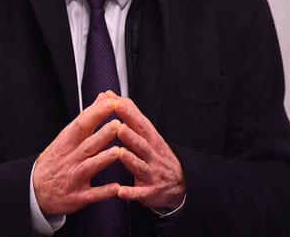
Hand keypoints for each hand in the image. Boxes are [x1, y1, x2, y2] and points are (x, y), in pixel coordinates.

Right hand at [32, 93, 130, 215]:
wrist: (35, 191)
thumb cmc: (57, 159)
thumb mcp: (67, 137)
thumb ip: (88, 118)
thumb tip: (104, 97)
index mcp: (67, 142)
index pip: (81, 124)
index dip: (96, 113)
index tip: (111, 102)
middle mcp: (70, 159)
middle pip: (87, 145)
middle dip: (102, 135)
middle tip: (118, 124)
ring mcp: (73, 178)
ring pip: (89, 167)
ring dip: (102, 160)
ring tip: (117, 152)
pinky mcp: (77, 197)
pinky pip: (91, 195)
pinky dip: (103, 192)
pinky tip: (117, 188)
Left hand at [108, 91, 186, 209]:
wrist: (179, 183)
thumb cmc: (156, 155)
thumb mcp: (147, 134)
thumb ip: (128, 115)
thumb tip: (110, 95)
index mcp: (150, 139)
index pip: (139, 122)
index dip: (127, 112)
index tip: (115, 102)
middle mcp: (152, 154)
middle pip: (141, 143)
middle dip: (130, 135)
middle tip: (118, 126)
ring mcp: (152, 172)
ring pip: (140, 165)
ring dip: (131, 159)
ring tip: (120, 153)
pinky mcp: (150, 191)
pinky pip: (140, 193)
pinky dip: (131, 192)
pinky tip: (121, 192)